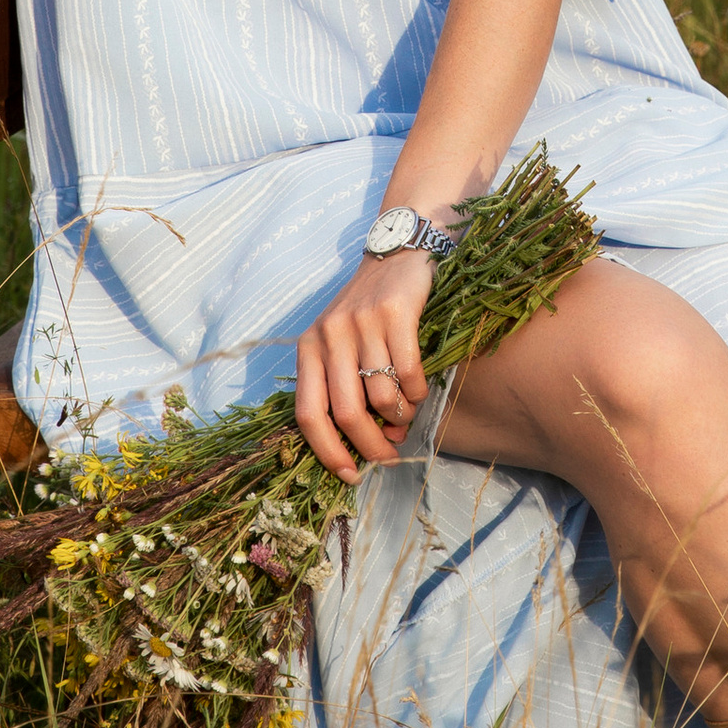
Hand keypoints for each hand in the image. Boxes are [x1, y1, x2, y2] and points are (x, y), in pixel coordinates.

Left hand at [294, 247, 434, 480]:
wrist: (396, 252)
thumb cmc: (367, 311)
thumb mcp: (339, 343)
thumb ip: (341, 386)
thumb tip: (364, 444)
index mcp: (308, 348)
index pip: (308, 414)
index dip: (327, 451)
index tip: (350, 475)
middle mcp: (330, 336)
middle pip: (348, 413)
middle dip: (372, 446)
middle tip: (389, 457)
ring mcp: (362, 323)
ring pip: (382, 396)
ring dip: (400, 419)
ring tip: (405, 417)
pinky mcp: (395, 313)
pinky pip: (409, 374)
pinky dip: (417, 393)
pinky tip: (418, 391)